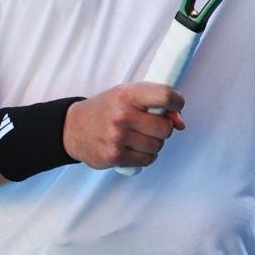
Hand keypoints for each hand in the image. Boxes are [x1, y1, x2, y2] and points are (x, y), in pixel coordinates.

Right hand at [62, 83, 185, 169]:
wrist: (74, 127)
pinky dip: (145, 156)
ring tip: (139, 136)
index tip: (176, 106)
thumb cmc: (107, 108)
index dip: (177, 102)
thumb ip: (155, 103)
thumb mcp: (128, 95)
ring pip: (157, 146)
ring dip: (153, 143)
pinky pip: (146, 160)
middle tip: (151, 125)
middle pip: (165, 127)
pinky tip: (134, 147)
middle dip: (163, 128)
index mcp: (128, 94)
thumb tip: (180, 123)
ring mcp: (118, 137)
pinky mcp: (115, 157)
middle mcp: (122, 115)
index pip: (165, 96)